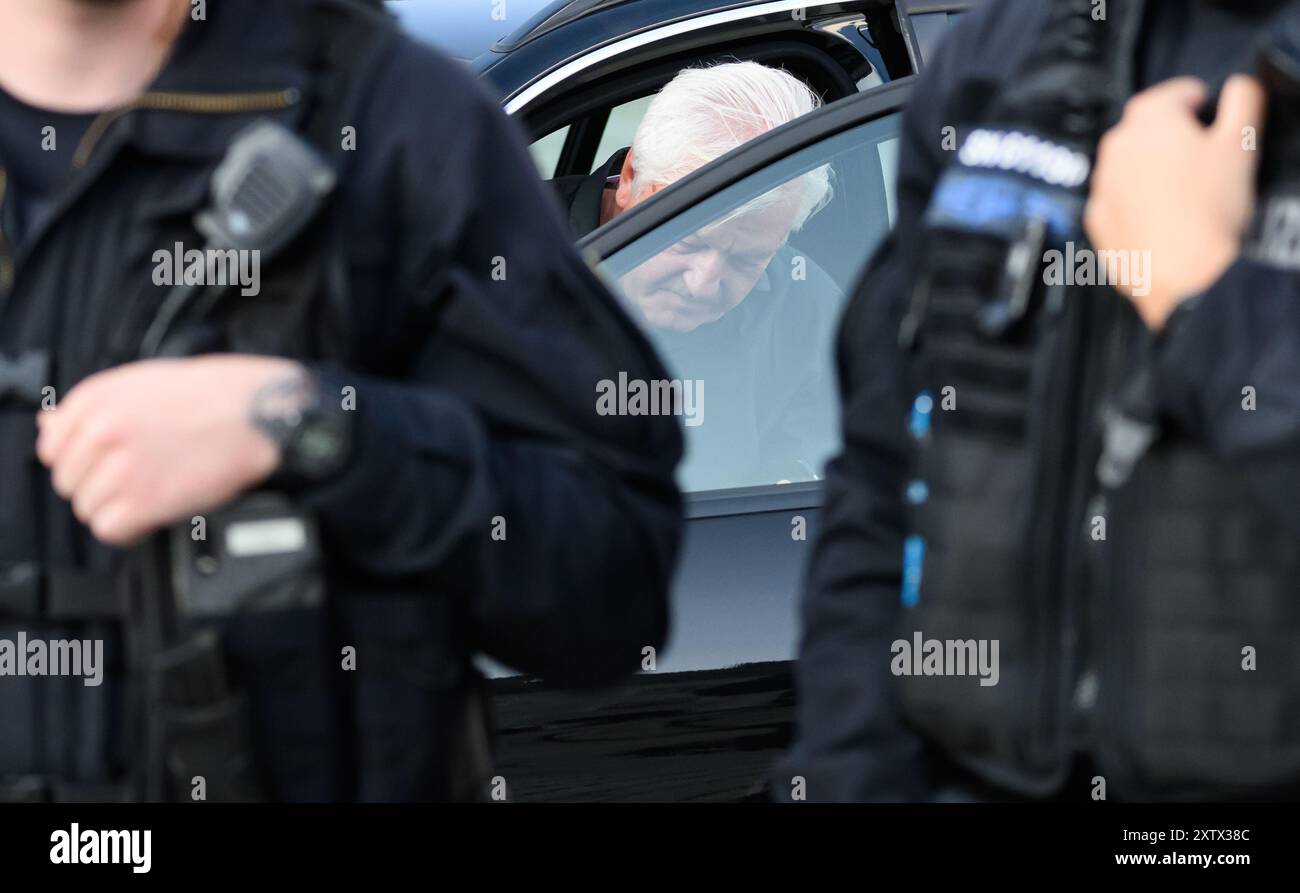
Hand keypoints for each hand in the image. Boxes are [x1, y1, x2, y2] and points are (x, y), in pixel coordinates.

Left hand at [35, 355, 303, 545]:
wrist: (262, 413)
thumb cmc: (217, 394)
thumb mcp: (146, 382)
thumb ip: (94, 406)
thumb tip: (50, 426)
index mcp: (99, 399)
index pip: (53, 445)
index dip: (79, 460)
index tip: (101, 465)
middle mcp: (103, 431)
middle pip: (68, 480)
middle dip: (98, 485)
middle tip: (136, 480)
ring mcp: (122, 467)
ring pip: (88, 508)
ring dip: (117, 508)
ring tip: (151, 495)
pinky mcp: (146, 501)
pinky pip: (111, 529)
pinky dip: (129, 528)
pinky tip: (151, 514)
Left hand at [1084, 75, 1266, 329]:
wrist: (1184, 274)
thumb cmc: (1213, 206)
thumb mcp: (1242, 142)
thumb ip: (1242, 100)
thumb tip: (1238, 85)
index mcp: (1148, 117)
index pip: (1178, 93)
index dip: (1204, 105)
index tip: (1216, 124)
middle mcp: (1115, 147)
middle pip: (1150, 129)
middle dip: (1176, 138)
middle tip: (1205, 163)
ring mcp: (1101, 185)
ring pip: (1132, 166)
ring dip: (1155, 171)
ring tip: (1187, 195)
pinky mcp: (1097, 220)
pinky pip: (1120, 201)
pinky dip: (1138, 203)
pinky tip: (1164, 219)